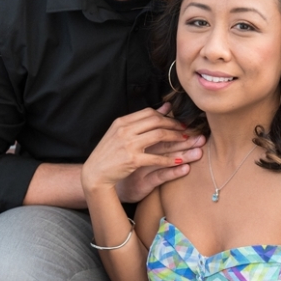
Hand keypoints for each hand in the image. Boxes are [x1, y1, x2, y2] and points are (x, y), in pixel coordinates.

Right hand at [82, 104, 202, 202]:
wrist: (94, 173)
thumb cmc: (108, 154)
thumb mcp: (120, 133)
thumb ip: (140, 121)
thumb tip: (165, 106)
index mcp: (121, 122)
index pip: (148, 112)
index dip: (166, 116)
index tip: (176, 122)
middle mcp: (124, 131)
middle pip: (156, 121)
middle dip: (174, 125)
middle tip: (185, 130)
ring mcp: (128, 145)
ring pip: (159, 136)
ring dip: (175, 138)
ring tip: (186, 141)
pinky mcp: (132, 160)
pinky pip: (156, 158)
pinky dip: (169, 159)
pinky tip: (179, 161)